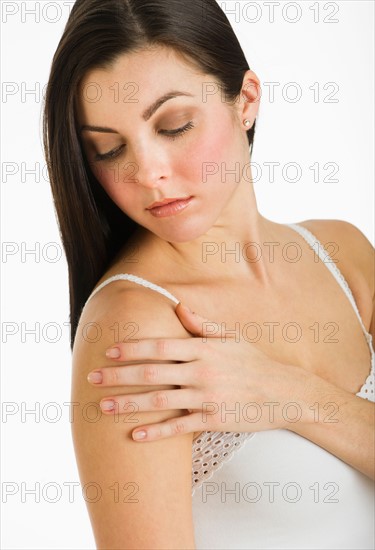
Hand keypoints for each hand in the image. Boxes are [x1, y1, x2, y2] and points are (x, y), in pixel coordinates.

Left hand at [87, 303, 314, 440]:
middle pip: (152, 372)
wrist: (284, 392)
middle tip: (91, 378)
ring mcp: (207, 397)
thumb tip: (178, 307)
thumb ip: (202, 324)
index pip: (160, 346)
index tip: (108, 351)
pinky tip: (135, 434)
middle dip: (118, 375)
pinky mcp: (213, 420)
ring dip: (129, 403)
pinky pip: (179, 427)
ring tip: (104, 405)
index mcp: (203, 348)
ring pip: (160, 400)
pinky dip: (156, 431)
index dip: (132, 348)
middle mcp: (201, 371)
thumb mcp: (230, 337)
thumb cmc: (254, 361)